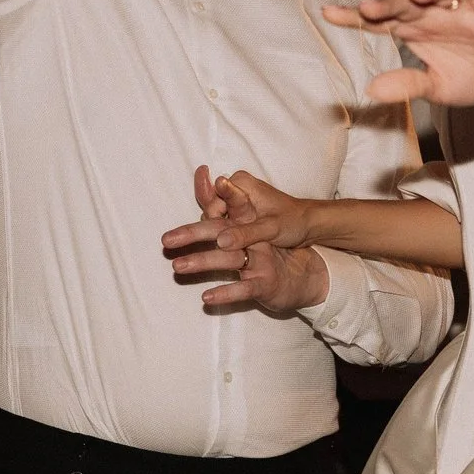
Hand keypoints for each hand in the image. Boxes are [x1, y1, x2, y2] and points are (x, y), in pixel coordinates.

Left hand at [164, 166, 327, 314]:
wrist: (307, 273)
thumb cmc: (267, 246)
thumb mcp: (246, 223)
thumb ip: (221, 202)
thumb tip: (201, 175)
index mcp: (249, 221)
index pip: (233, 204)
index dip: (222, 194)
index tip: (212, 179)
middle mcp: (255, 237)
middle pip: (222, 231)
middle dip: (194, 233)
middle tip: (166, 241)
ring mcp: (261, 260)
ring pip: (229, 259)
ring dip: (203, 262)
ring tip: (177, 267)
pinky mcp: (266, 283)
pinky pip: (244, 289)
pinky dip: (226, 293)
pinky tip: (206, 297)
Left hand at [324, 0, 473, 107]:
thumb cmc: (473, 73)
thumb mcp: (437, 87)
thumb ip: (408, 85)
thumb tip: (371, 89)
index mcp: (416, 31)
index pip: (380, 23)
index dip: (354, 18)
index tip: (327, 13)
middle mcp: (433, 15)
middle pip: (404, 6)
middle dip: (386, 5)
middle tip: (366, 8)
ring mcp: (460, 8)